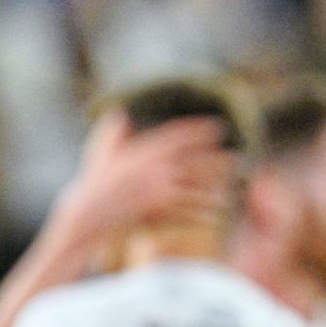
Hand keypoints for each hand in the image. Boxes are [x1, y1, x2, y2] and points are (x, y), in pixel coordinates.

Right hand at [52, 111, 236, 248]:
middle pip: (194, 162)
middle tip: (237, 157)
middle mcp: (156, 168)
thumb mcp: (101, 153)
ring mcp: (159, 189)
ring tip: (231, 189)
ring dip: (215, 189)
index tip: (217, 126)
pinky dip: (203, 212)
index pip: (178, 137)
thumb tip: (119, 112)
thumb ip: (114, 133)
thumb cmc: (94, 183)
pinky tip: (216, 213)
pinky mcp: (161, 210)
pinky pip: (189, 210)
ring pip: (196, 188)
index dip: (199, 131)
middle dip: (217, 160)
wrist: (88, 213)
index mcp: (145, 152)